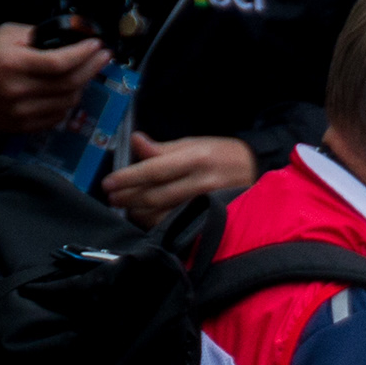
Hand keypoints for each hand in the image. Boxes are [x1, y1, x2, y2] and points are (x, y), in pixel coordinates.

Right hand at [0, 23, 108, 137]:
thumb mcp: (5, 34)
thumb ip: (37, 34)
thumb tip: (68, 36)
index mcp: (14, 63)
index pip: (58, 62)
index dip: (83, 54)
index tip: (98, 45)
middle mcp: (20, 91)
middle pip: (68, 84)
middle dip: (92, 68)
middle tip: (103, 57)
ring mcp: (22, 112)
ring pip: (67, 102)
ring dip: (82, 86)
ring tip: (87, 72)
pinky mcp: (23, 126)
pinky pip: (56, 117)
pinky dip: (68, 103)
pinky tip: (70, 91)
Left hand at [107, 134, 260, 221]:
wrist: (257, 170)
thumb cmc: (221, 154)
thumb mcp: (194, 143)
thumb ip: (163, 148)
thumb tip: (135, 141)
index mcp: (195, 158)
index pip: (155, 170)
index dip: (129, 178)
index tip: (108, 183)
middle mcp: (201, 182)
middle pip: (156, 195)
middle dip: (129, 198)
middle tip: (112, 198)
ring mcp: (207, 203)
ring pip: (164, 213)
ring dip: (139, 213)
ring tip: (125, 207)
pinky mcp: (210, 218)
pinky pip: (177, 223)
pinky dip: (157, 222)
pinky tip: (145, 218)